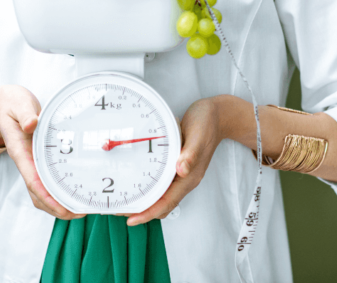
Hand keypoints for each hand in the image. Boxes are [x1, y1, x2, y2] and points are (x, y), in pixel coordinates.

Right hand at [0, 85, 81, 220]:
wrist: (1, 105)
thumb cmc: (11, 104)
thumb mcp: (18, 103)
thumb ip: (25, 113)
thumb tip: (31, 124)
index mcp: (20, 151)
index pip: (32, 180)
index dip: (47, 197)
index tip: (62, 208)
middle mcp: (24, 162)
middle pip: (37, 193)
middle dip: (56, 207)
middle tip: (80, 212)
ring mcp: (30, 164)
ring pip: (41, 192)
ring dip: (57, 204)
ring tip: (79, 209)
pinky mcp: (36, 161)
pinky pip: (45, 183)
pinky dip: (57, 193)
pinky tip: (73, 193)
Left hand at [126, 97, 224, 225]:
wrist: (217, 116)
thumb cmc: (207, 123)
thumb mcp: (198, 135)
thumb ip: (190, 153)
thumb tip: (181, 170)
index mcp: (189, 177)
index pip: (167, 203)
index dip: (149, 213)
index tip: (131, 220)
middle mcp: (185, 179)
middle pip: (162, 204)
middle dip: (142, 211)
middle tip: (119, 209)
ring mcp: (182, 174)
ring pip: (161, 196)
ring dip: (144, 201)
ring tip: (124, 199)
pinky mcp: (177, 167)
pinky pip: (162, 184)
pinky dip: (149, 188)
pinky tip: (137, 182)